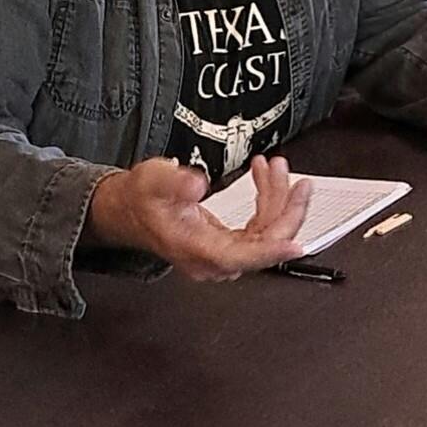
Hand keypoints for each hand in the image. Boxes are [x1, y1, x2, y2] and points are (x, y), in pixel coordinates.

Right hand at [85, 154, 309, 277]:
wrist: (129, 209)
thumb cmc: (141, 199)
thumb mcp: (152, 180)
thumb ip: (174, 182)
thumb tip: (197, 185)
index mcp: (195, 249)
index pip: (241, 257)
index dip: (272, 252)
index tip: (296, 245)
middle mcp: (212, 258)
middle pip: (264, 244)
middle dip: (286, 210)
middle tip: (298, 182)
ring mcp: (222, 253)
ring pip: (266, 233)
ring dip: (278, 200)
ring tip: (275, 167)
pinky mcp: (228, 243)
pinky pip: (259, 226)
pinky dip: (267, 201)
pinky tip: (265, 178)